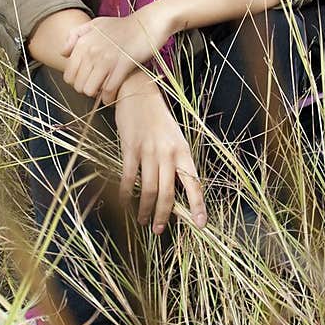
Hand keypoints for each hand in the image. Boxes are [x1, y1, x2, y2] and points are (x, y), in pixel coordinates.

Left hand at [61, 10, 170, 102]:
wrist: (148, 24)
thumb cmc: (122, 26)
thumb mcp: (95, 24)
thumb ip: (75, 36)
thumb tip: (63, 54)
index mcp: (83, 43)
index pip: (69, 75)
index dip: (77, 83)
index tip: (87, 81)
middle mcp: (92, 51)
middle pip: (79, 85)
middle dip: (87, 89)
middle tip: (97, 86)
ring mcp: (107, 59)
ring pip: (91, 90)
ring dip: (98, 94)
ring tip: (104, 90)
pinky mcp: (123, 65)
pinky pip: (109, 90)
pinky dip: (110, 97)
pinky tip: (113, 94)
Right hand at [113, 78, 206, 233]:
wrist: (139, 93)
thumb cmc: (159, 121)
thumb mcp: (175, 139)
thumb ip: (176, 163)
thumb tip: (176, 192)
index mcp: (183, 151)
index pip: (193, 183)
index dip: (198, 205)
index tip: (200, 224)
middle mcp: (168, 153)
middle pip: (168, 192)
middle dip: (163, 214)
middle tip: (158, 230)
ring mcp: (148, 151)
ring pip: (148, 189)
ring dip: (145, 209)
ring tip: (143, 221)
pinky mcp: (130, 148)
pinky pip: (128, 177)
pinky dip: (125, 193)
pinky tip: (124, 203)